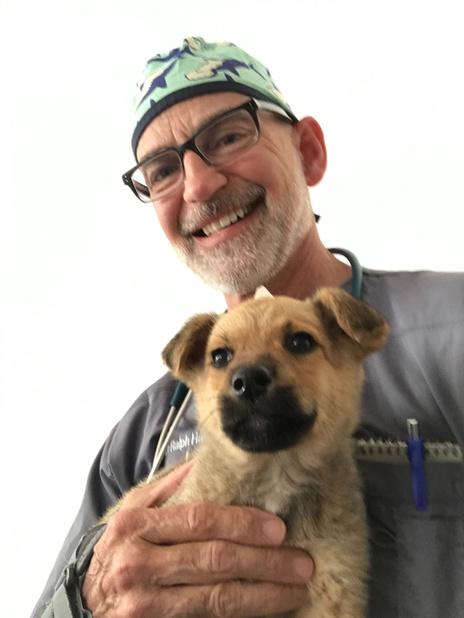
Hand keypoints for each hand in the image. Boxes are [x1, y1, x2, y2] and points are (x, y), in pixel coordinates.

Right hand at [82, 462, 313, 616]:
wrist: (86, 600)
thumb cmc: (121, 549)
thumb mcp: (137, 511)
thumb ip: (173, 486)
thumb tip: (213, 459)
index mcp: (136, 524)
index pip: (200, 520)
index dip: (242, 523)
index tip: (279, 528)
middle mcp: (136, 563)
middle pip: (214, 560)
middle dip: (265, 562)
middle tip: (301, 562)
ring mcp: (142, 603)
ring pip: (215, 598)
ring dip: (263, 594)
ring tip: (295, 587)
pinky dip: (243, 615)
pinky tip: (268, 608)